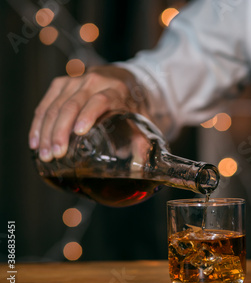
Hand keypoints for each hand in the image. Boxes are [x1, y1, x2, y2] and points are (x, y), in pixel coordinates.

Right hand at [29, 66, 146, 161]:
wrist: (124, 77)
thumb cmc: (132, 103)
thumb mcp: (142, 118)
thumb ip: (142, 140)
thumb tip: (140, 165)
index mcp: (116, 90)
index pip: (100, 100)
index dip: (89, 114)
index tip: (80, 132)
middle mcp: (94, 82)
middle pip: (73, 104)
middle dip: (61, 131)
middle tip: (56, 154)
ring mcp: (75, 80)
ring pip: (55, 106)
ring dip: (47, 132)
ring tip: (44, 154)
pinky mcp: (62, 83)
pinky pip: (46, 104)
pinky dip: (39, 123)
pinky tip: (36, 141)